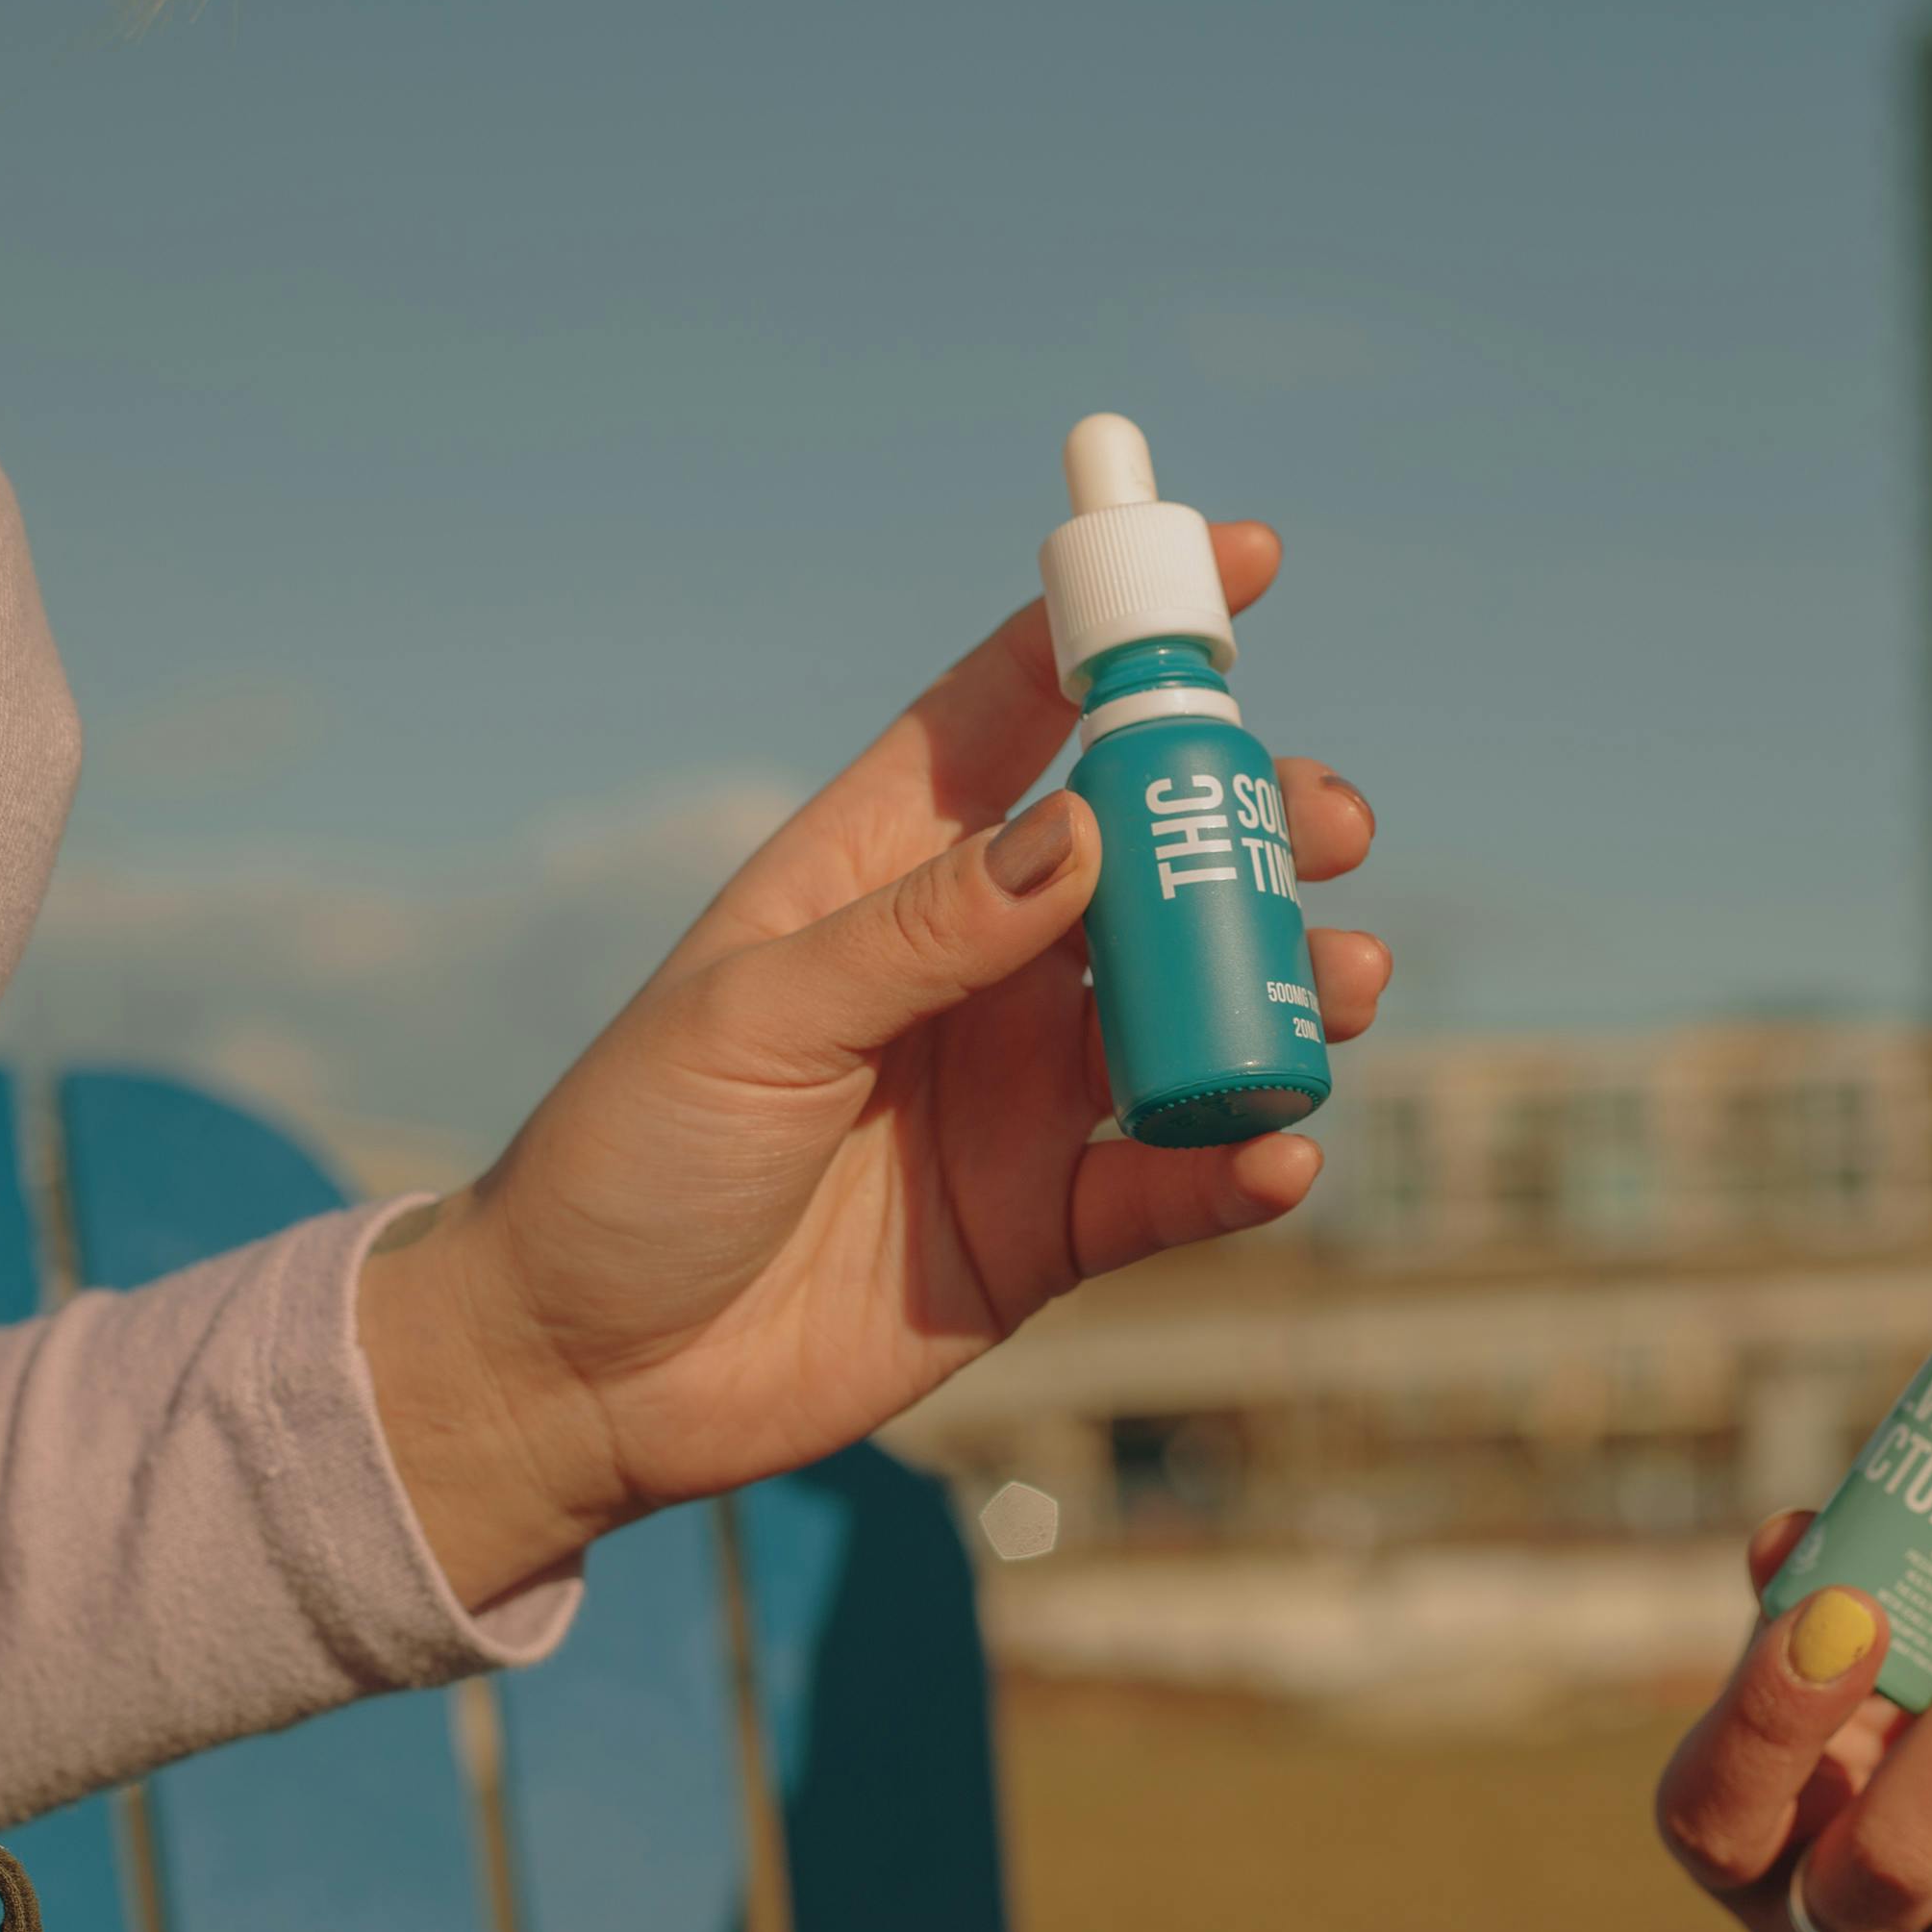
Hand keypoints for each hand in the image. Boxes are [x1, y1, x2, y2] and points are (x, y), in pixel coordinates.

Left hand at [360, 523, 1395, 1605]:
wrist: (584, 1370)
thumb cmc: (631, 1156)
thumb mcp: (755, 1020)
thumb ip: (919, 932)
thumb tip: (1079, 828)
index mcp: (882, 870)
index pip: (1017, 713)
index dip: (1119, 635)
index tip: (1237, 562)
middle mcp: (971, 966)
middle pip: (1145, 862)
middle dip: (1250, 829)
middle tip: (1331, 822)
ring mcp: (1020, 1095)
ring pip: (1191, 1012)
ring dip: (1280, 987)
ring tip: (1346, 980)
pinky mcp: (1046, 1223)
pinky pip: (1173, 1183)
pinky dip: (1240, 1165)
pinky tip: (1281, 1154)